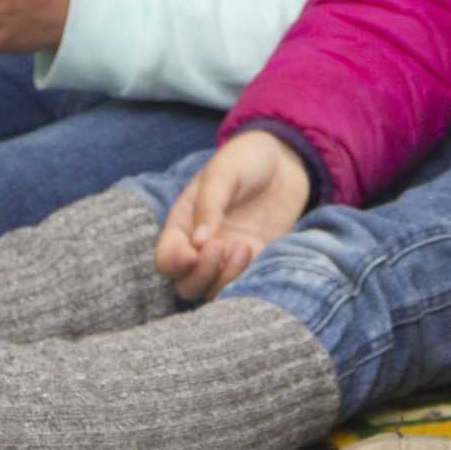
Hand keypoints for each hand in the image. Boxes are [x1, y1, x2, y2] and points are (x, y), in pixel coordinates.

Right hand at [154, 131, 312, 301]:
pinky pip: (243, 285)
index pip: (166, 258)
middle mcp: (201, 247)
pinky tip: (253, 249)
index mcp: (183, 223)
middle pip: (186, 284)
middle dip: (200, 275)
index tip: (192, 253)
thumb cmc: (245, 159)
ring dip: (224, 279)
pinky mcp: (255, 261)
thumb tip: (199, 243)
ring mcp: (228, 257)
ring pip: (213, 291)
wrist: (284, 159)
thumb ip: (209, 204)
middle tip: (220, 248)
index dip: (174, 263)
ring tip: (243, 246)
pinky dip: (245, 278)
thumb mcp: (223, 173)